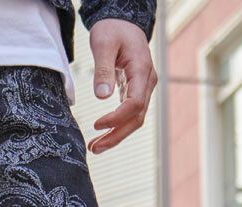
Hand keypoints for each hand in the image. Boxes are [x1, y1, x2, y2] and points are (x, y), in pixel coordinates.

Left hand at [87, 19, 157, 153]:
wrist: (123, 22)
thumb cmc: (113, 29)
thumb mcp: (103, 43)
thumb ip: (103, 69)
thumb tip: (102, 96)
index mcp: (142, 70)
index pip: (134, 104)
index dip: (116, 118)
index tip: (96, 125)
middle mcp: (147, 82)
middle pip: (136, 118)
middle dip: (115, 136)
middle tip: (94, 149)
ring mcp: (143, 88)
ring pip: (134, 119)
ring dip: (115, 136)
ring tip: (94, 147)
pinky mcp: (135, 91)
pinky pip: (129, 114)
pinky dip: (116, 127)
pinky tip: (101, 135)